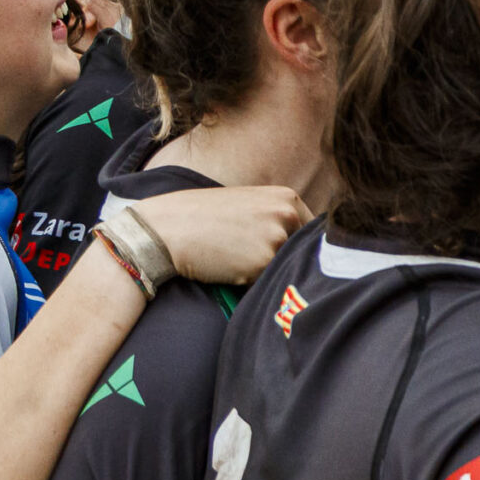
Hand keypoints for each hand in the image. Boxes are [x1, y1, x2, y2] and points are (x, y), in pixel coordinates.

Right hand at [136, 185, 308, 285]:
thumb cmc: (201, 218)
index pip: (314, 232)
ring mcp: (277, 238)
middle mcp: (287, 214)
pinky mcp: (263, 261)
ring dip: (268, 271)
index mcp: (286, 197)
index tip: (282, 253)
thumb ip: (277, 219)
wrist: (166, 229)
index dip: (299, 247)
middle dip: (287, 260)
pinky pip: (268, 280)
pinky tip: (230, 268)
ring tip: (236, 259)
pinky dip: (254, 281)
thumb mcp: (248, 206)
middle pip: (304, 252)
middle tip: (251, 257)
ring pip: (285, 267)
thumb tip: (305, 245)